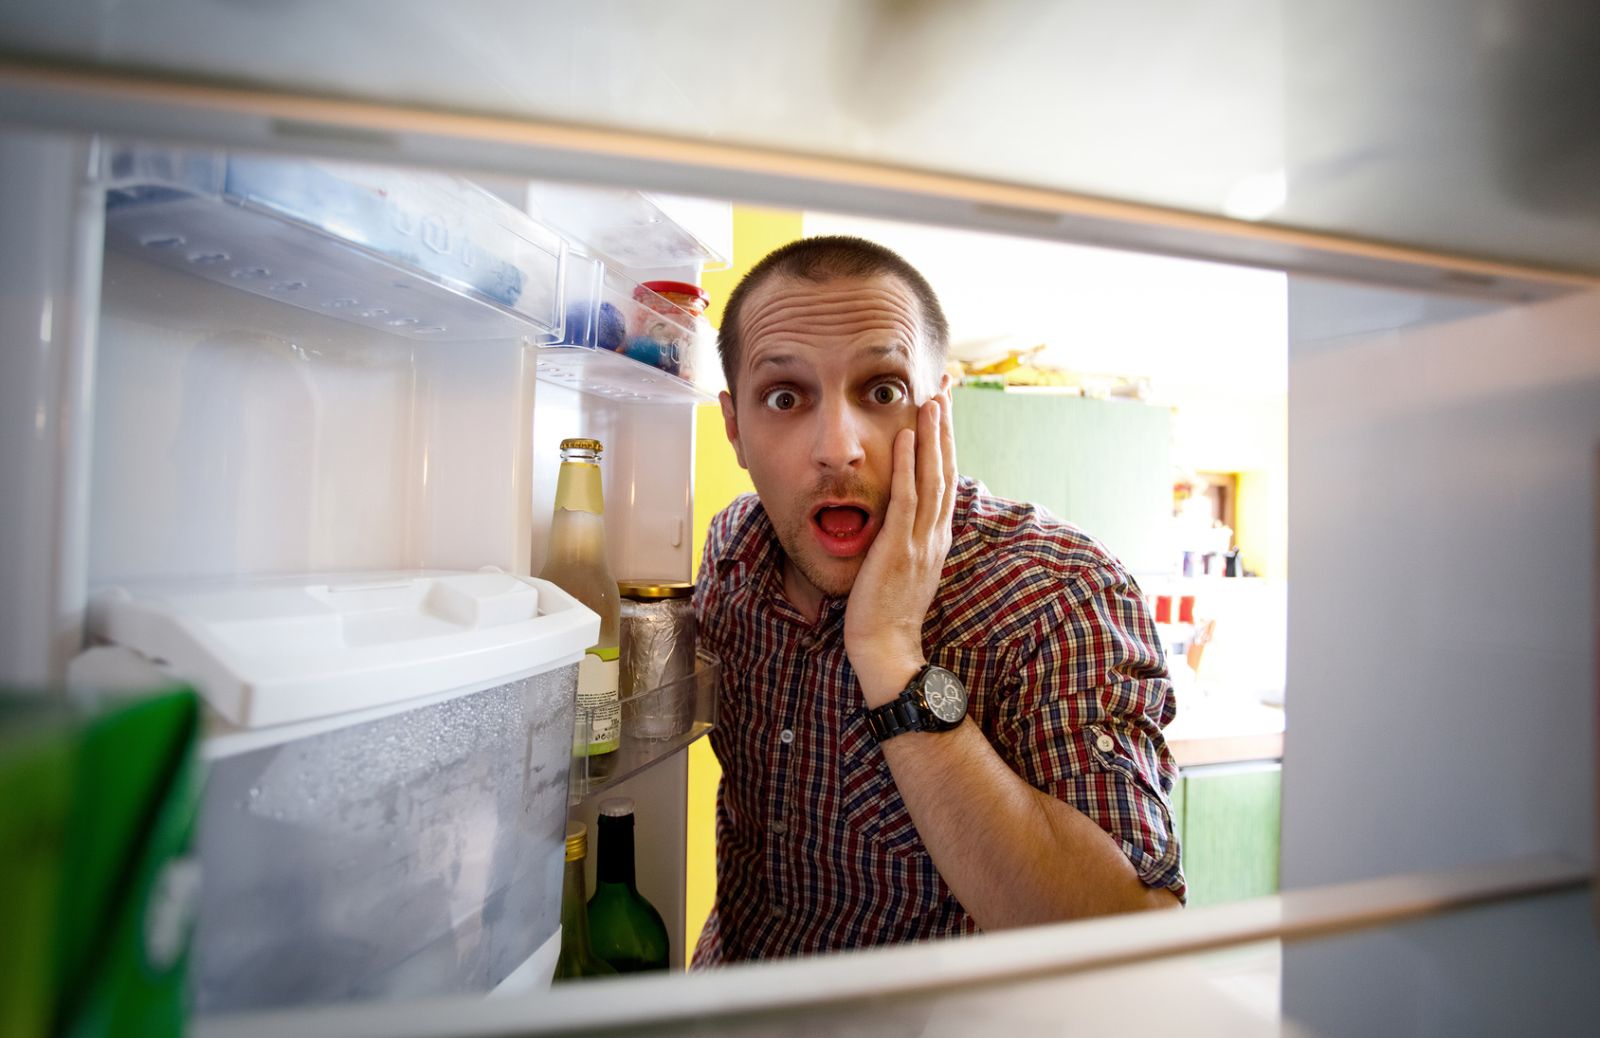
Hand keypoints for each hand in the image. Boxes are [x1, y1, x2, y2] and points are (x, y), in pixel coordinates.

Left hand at [845, 383, 956, 705]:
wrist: (887, 650)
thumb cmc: (887, 614)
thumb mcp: (904, 570)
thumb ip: (906, 541)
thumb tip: (900, 519)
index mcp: (935, 538)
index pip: (945, 479)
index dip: (946, 442)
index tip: (944, 410)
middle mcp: (934, 534)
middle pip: (946, 468)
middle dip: (946, 426)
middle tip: (946, 387)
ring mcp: (920, 540)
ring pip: (932, 476)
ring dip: (932, 435)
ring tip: (932, 398)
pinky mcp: (899, 547)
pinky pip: (906, 497)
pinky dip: (907, 463)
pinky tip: (905, 435)